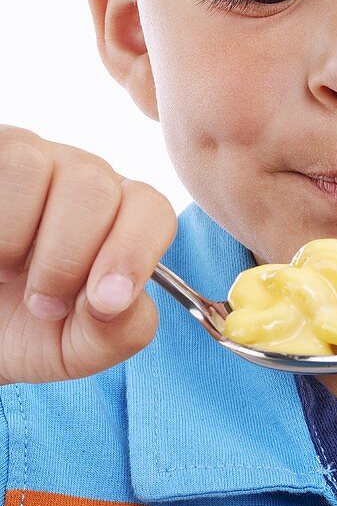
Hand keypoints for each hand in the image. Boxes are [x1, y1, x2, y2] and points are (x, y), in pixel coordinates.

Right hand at [0, 126, 177, 384]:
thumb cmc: (26, 328)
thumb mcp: (75, 346)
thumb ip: (118, 331)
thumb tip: (119, 301)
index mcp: (121, 220)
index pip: (152, 210)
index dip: (132, 254)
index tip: (104, 303)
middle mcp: (84, 180)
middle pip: (96, 189)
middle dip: (67, 259)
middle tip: (42, 304)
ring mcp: (34, 159)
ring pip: (37, 166)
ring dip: (18, 238)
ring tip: (4, 274)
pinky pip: (5, 163)